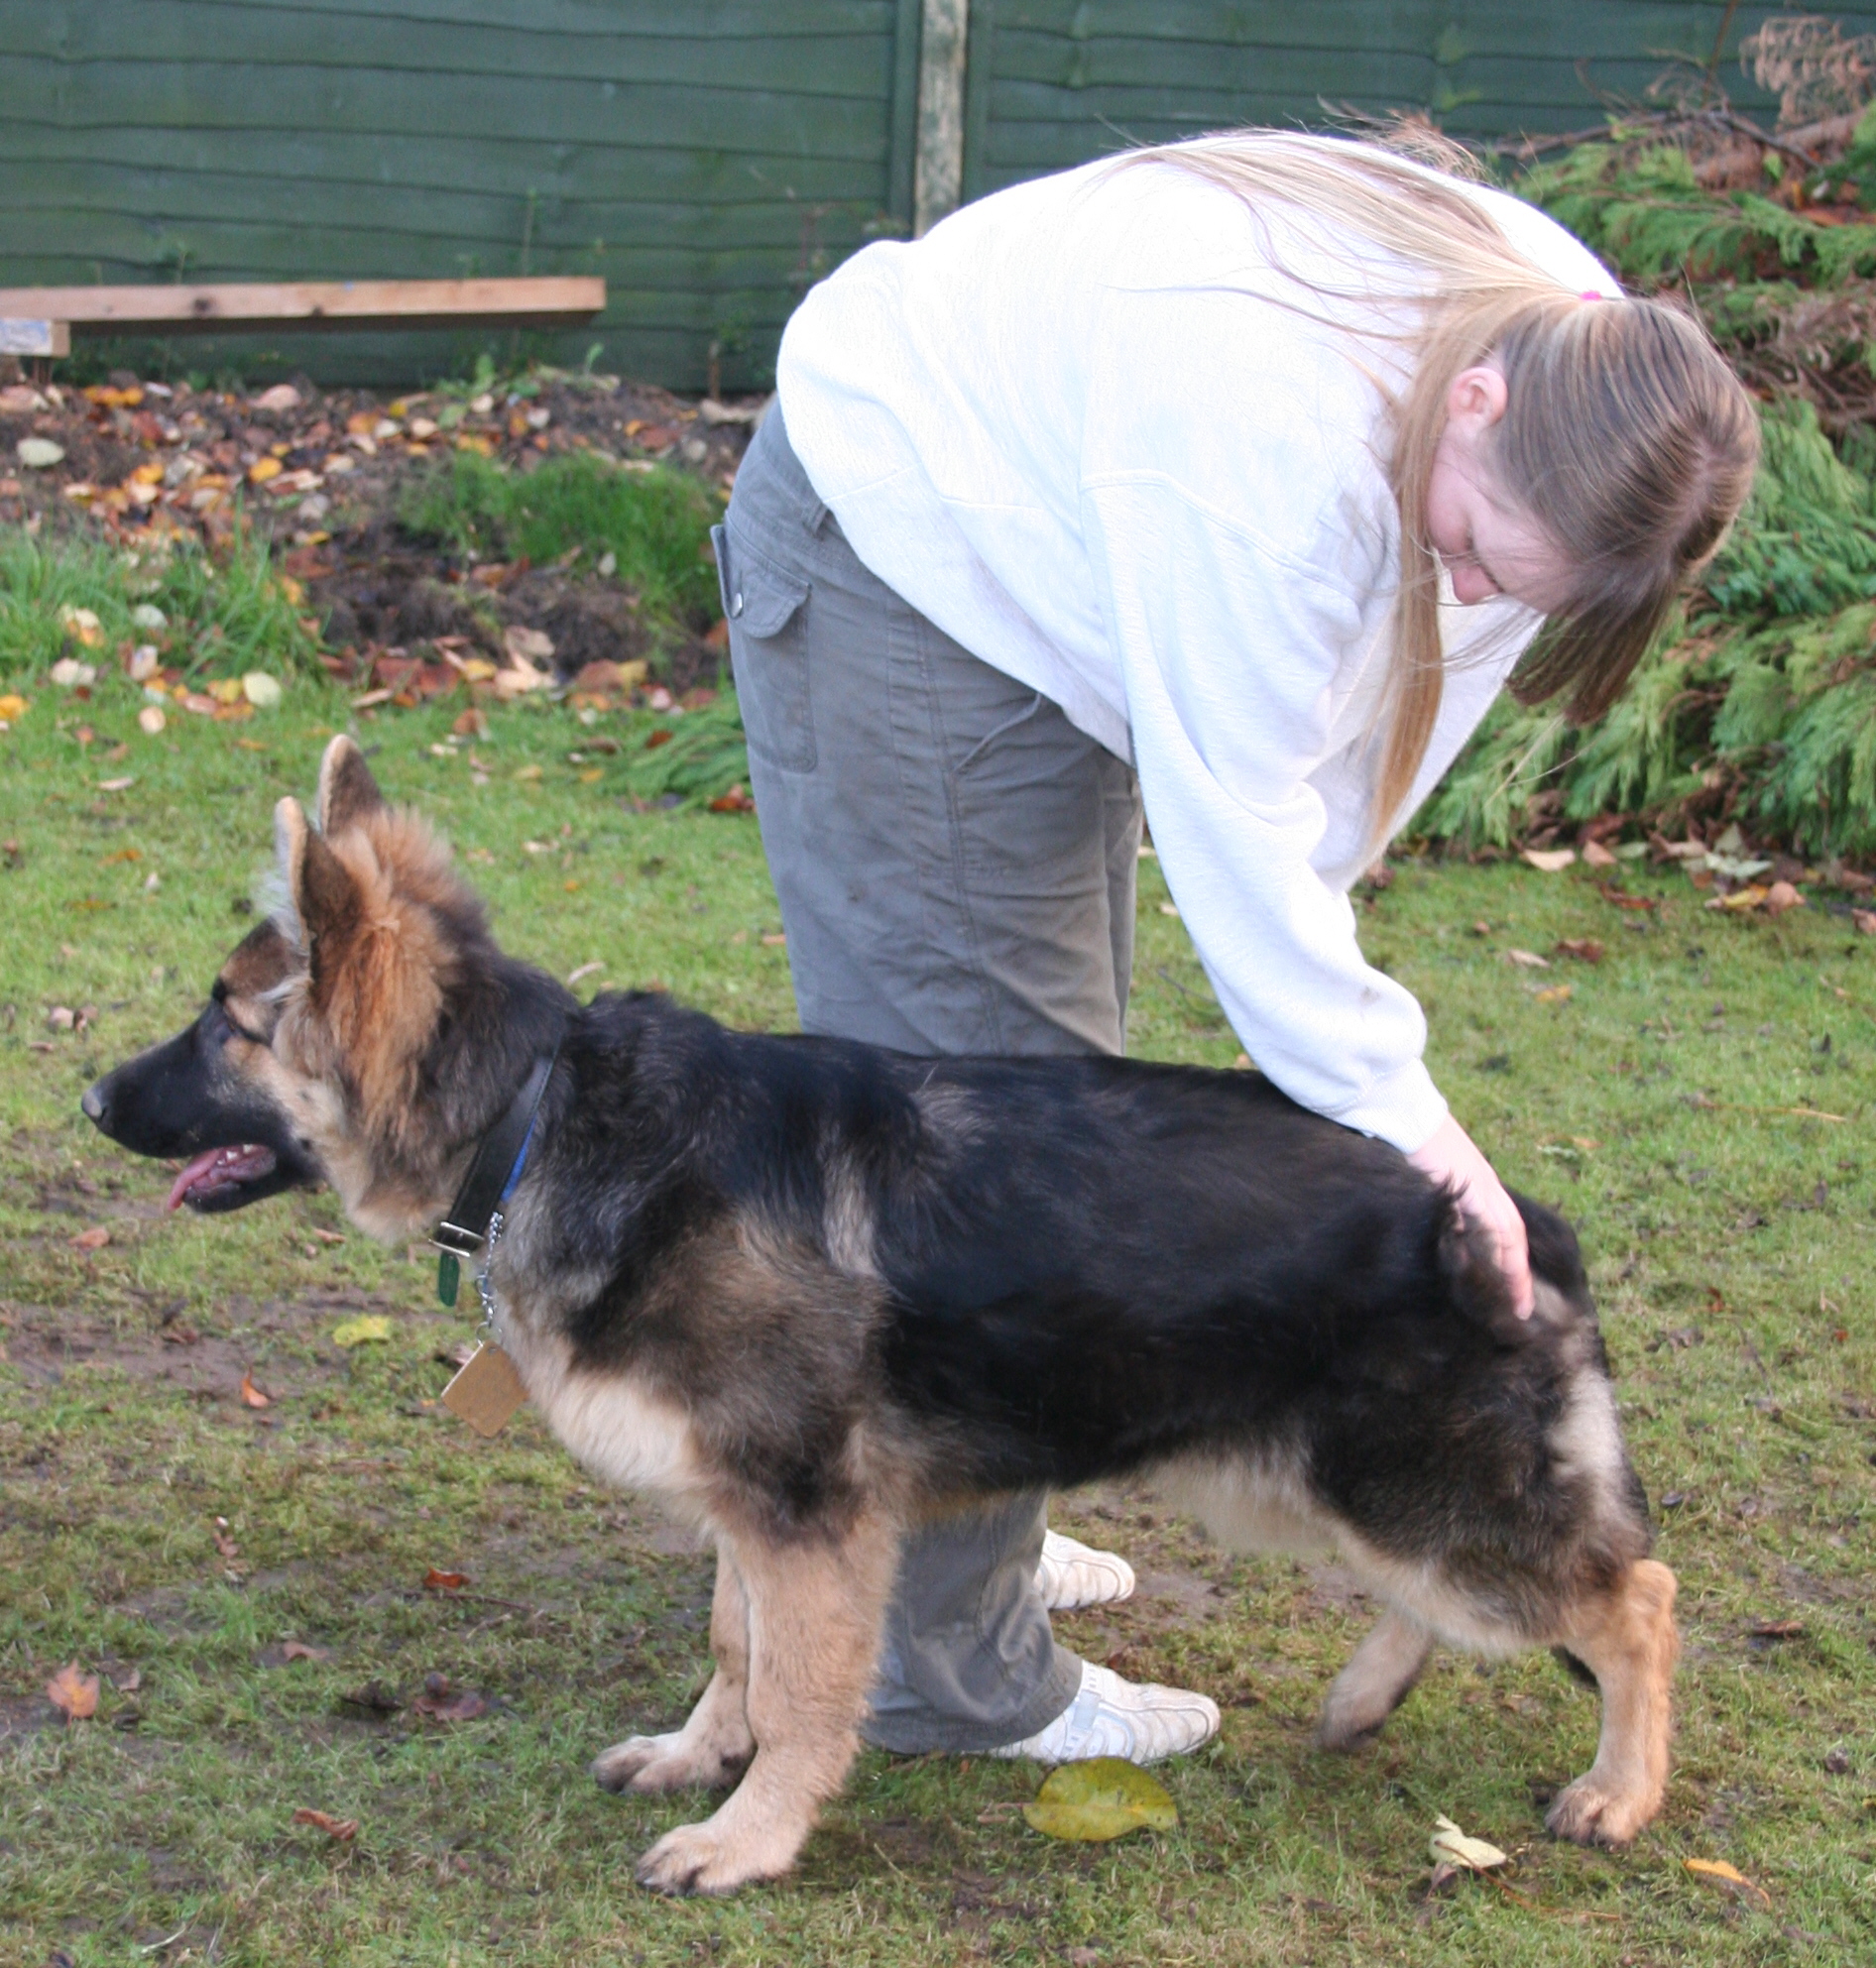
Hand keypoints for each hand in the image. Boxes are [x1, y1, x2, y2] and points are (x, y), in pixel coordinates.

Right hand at [1406, 1114, 1533, 1318]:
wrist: (1403, 1111)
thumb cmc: (1405, 1139)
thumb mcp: (1424, 1176)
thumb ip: (1435, 1201)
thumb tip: (1431, 1228)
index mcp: (1476, 1183)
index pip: (1501, 1228)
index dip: (1506, 1260)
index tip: (1507, 1291)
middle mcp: (1487, 1185)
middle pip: (1513, 1236)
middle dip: (1518, 1275)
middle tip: (1521, 1310)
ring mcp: (1484, 1185)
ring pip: (1511, 1236)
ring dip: (1515, 1271)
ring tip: (1517, 1304)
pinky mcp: (1476, 1186)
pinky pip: (1496, 1228)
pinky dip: (1503, 1254)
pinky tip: (1501, 1277)